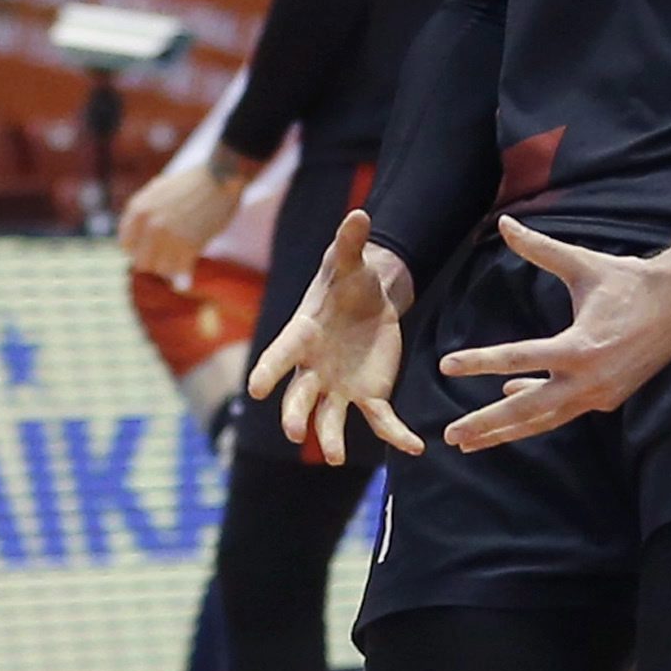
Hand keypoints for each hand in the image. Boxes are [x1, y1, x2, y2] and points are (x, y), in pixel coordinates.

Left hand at [116, 156, 237, 287]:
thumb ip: (142, 213)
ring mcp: (170, 235)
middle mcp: (150, 224)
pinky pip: (180, 269)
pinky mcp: (190, 245)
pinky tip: (189, 258)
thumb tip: (135, 242)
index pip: (126, 246)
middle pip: (141, 262)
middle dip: (154, 261)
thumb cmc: (190, 184)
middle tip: (167, 255)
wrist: (219, 177)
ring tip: (179, 255)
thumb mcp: (156, 191)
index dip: (138, 249)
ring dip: (170, 266)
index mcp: (138, 209)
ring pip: (161, 269)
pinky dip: (185, 267)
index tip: (150, 248)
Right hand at [247, 204, 419, 462]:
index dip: (268, 371)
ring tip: (337, 457)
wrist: (369, 299)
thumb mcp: (352, 261)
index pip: (280, 355)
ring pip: (330, 418)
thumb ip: (351, 243)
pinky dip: (396, 434)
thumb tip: (359, 213)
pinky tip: (415, 448)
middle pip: (299, 396)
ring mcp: (338, 387)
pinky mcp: (369, 395)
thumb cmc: (350, 280)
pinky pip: (380, 420)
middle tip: (295, 434)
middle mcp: (313, 369)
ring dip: (333, 438)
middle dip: (295, 415)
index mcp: (302, 336)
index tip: (255, 389)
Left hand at [437, 216, 670, 453]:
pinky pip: (562, 412)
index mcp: (580, 347)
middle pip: (527, 409)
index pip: (518, 358)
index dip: (479, 362)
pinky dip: (535, 413)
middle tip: (449, 435)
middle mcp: (588, 379)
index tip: (446, 366)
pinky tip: (509, 402)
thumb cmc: (630, 282)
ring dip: (505, 431)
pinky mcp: (607, 400)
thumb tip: (505, 223)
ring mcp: (600, 395)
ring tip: (470, 442)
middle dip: (486, 424)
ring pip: (544, 420)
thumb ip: (539, 249)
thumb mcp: (583, 264)